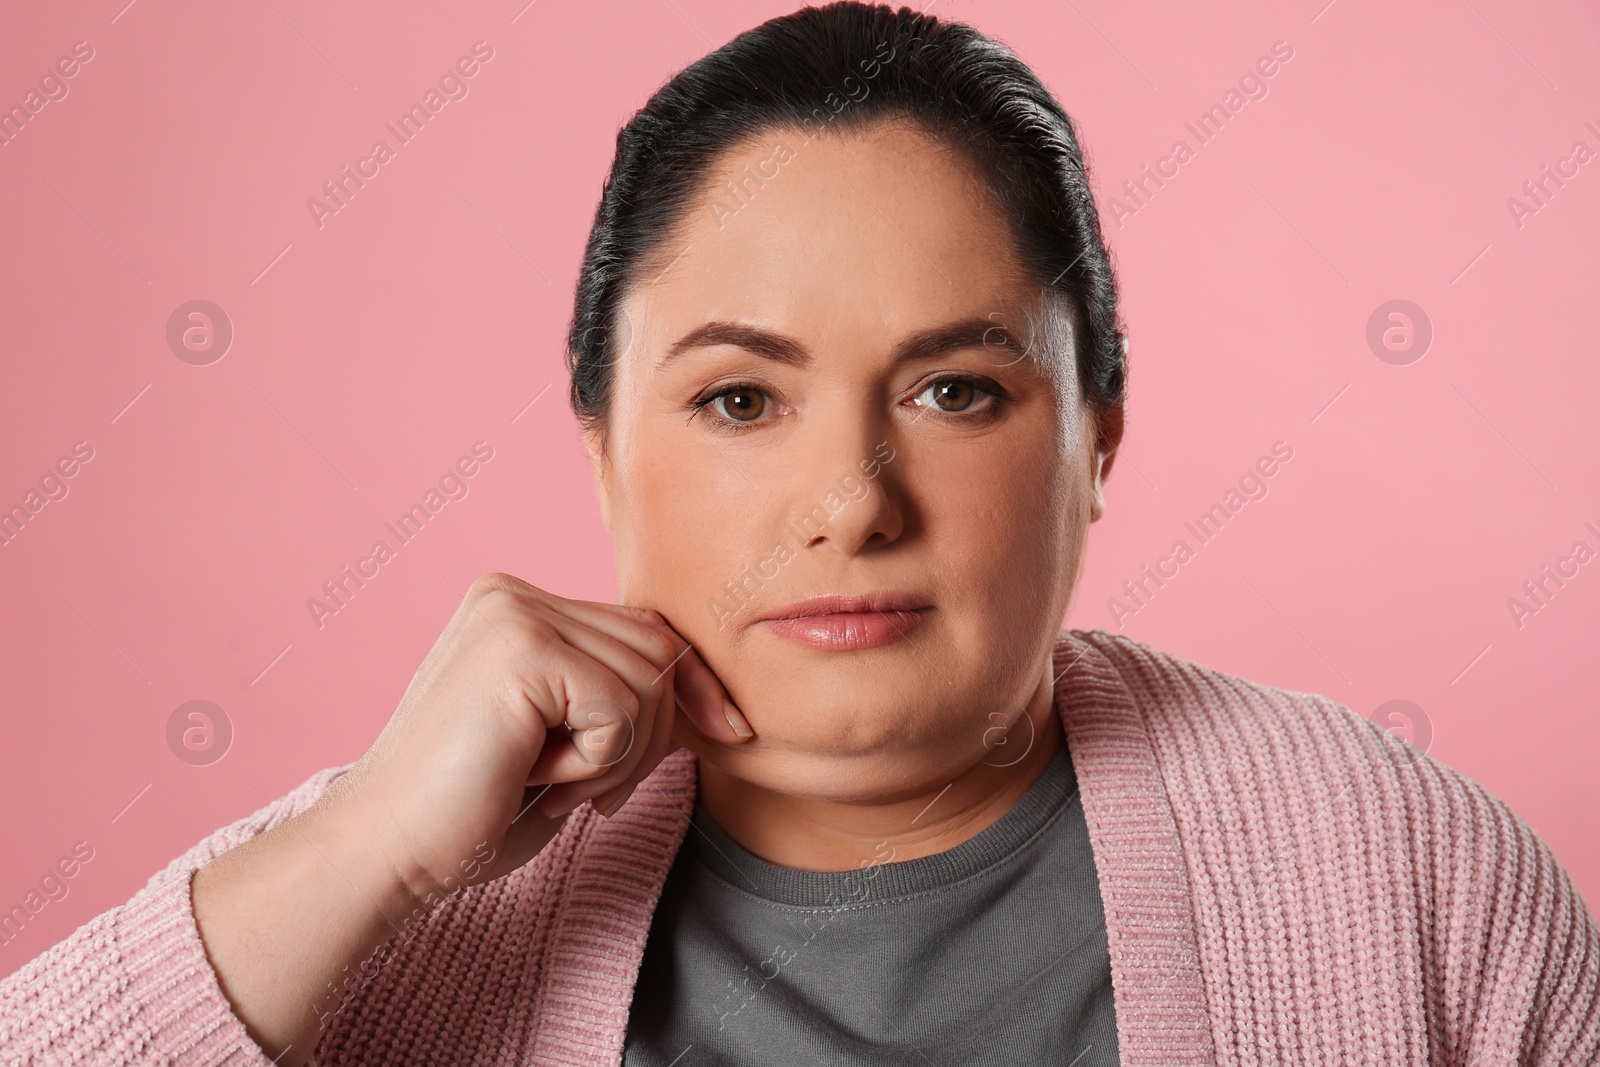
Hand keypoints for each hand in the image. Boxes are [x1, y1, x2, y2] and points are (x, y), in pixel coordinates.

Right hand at [328, 571, 753, 905]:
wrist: (386, 850)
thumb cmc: (472, 807)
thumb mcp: (562, 736)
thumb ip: (615, 692)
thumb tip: (706, 688)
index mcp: (519, 604)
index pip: (646, 628)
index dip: (695, 684)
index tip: (731, 729)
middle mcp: (515, 593)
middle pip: (658, 650)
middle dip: (649, 736)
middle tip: (584, 789)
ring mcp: (514, 614)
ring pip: (648, 681)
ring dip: (618, 756)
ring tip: (549, 782)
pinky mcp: (520, 649)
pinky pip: (620, 708)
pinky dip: (596, 762)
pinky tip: (534, 777)